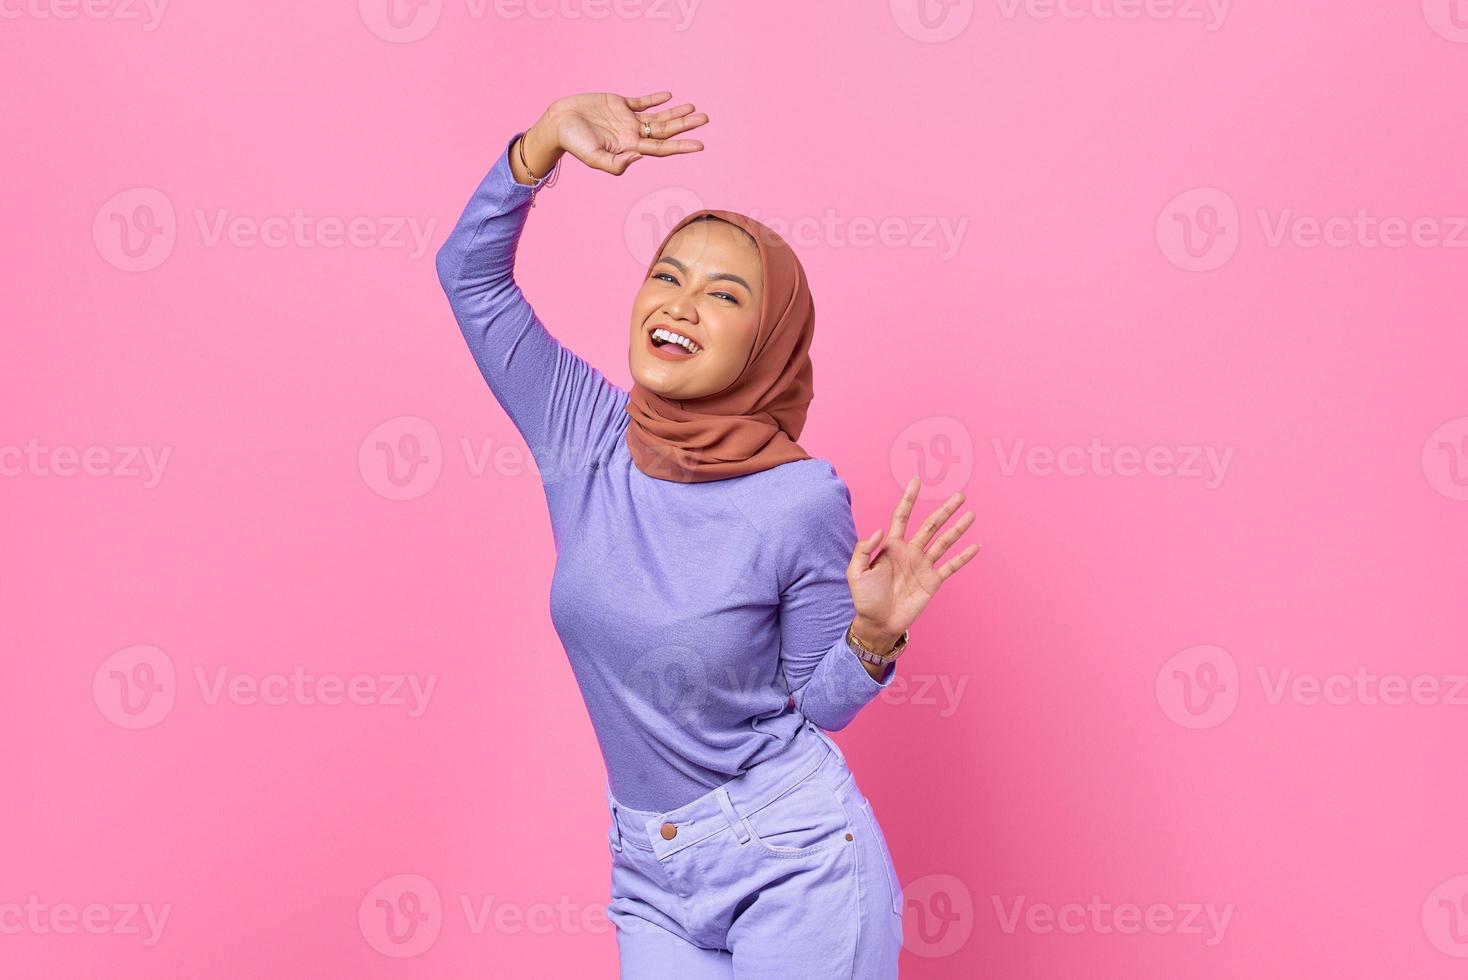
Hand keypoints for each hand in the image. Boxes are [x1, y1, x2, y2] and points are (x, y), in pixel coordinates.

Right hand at [541, 90, 707, 175]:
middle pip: (665, 131)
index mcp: (630, 147)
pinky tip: (668, 96)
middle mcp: (632, 134)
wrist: (558, 123)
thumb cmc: (574, 143)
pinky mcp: (618, 104)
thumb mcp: (594, 159)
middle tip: (706, 119)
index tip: (701, 145)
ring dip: (676, 112)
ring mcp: (626, 119)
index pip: (662, 148)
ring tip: (694, 109)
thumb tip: (639, 157)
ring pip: (657, 116)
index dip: (682, 146)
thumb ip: (616, 164)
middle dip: (685, 126)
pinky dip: (655, 99)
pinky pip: (642, 102)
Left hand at [846, 476, 981, 650]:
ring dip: (958, 528)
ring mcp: (923, 566)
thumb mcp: (856, 572)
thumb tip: (879, 530)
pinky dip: (963, 557)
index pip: (902, 516)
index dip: (909, 499)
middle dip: (945, 510)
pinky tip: (975, 546)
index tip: (917, 481)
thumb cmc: (865, 599)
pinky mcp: (932, 581)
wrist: (878, 624)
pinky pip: (951, 566)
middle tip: (960, 495)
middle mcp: (910, 552)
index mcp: (891, 546)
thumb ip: (863, 550)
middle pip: (930, 525)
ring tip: (971, 514)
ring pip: (944, 542)